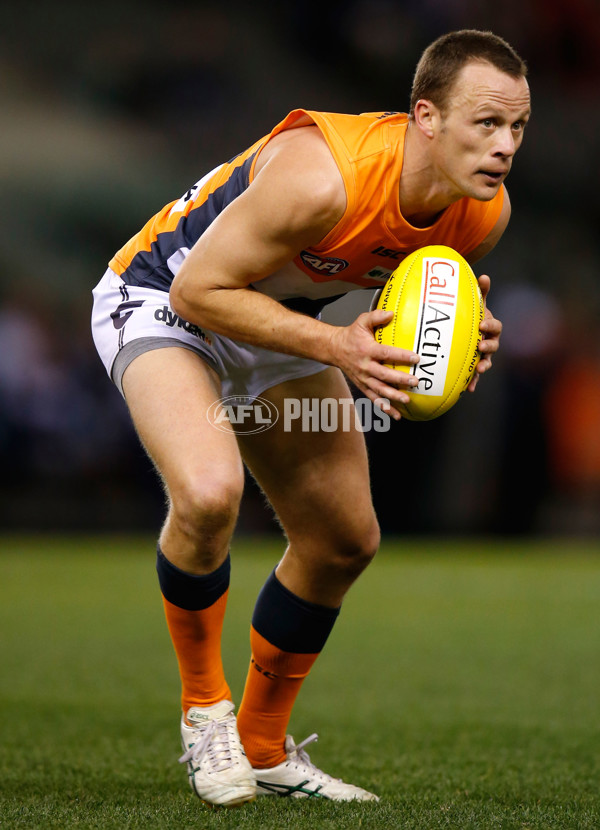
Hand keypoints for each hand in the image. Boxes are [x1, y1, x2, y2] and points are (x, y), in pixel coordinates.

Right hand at [329, 309, 419, 419]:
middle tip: (415, 382)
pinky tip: (396, 414)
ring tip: (407, 400)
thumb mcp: (362, 321)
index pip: (386, 354)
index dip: (401, 356)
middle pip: (384, 375)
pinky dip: (384, 407)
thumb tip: (392, 313)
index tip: (416, 358)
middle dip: (400, 380)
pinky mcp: (362, 386)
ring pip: (379, 390)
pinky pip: (374, 398)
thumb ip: (376, 316)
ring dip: (393, 397)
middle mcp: (365, 366)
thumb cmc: (351, 335)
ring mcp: (363, 378)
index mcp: (367, 350)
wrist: (334, 349)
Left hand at [468, 274, 501, 391]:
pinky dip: (473, 382)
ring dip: (484, 366)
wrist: (469, 329)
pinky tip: (468, 389)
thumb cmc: (472, 315)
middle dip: (488, 347)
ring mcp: (483, 355)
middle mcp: (490, 341)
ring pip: (486, 361)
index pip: (495, 326)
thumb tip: (482, 275)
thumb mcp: (475, 304)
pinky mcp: (475, 366)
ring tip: (479, 370)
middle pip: (493, 345)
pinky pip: (475, 375)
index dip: (490, 326)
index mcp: (490, 327)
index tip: (481, 325)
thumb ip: (480, 292)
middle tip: (480, 346)